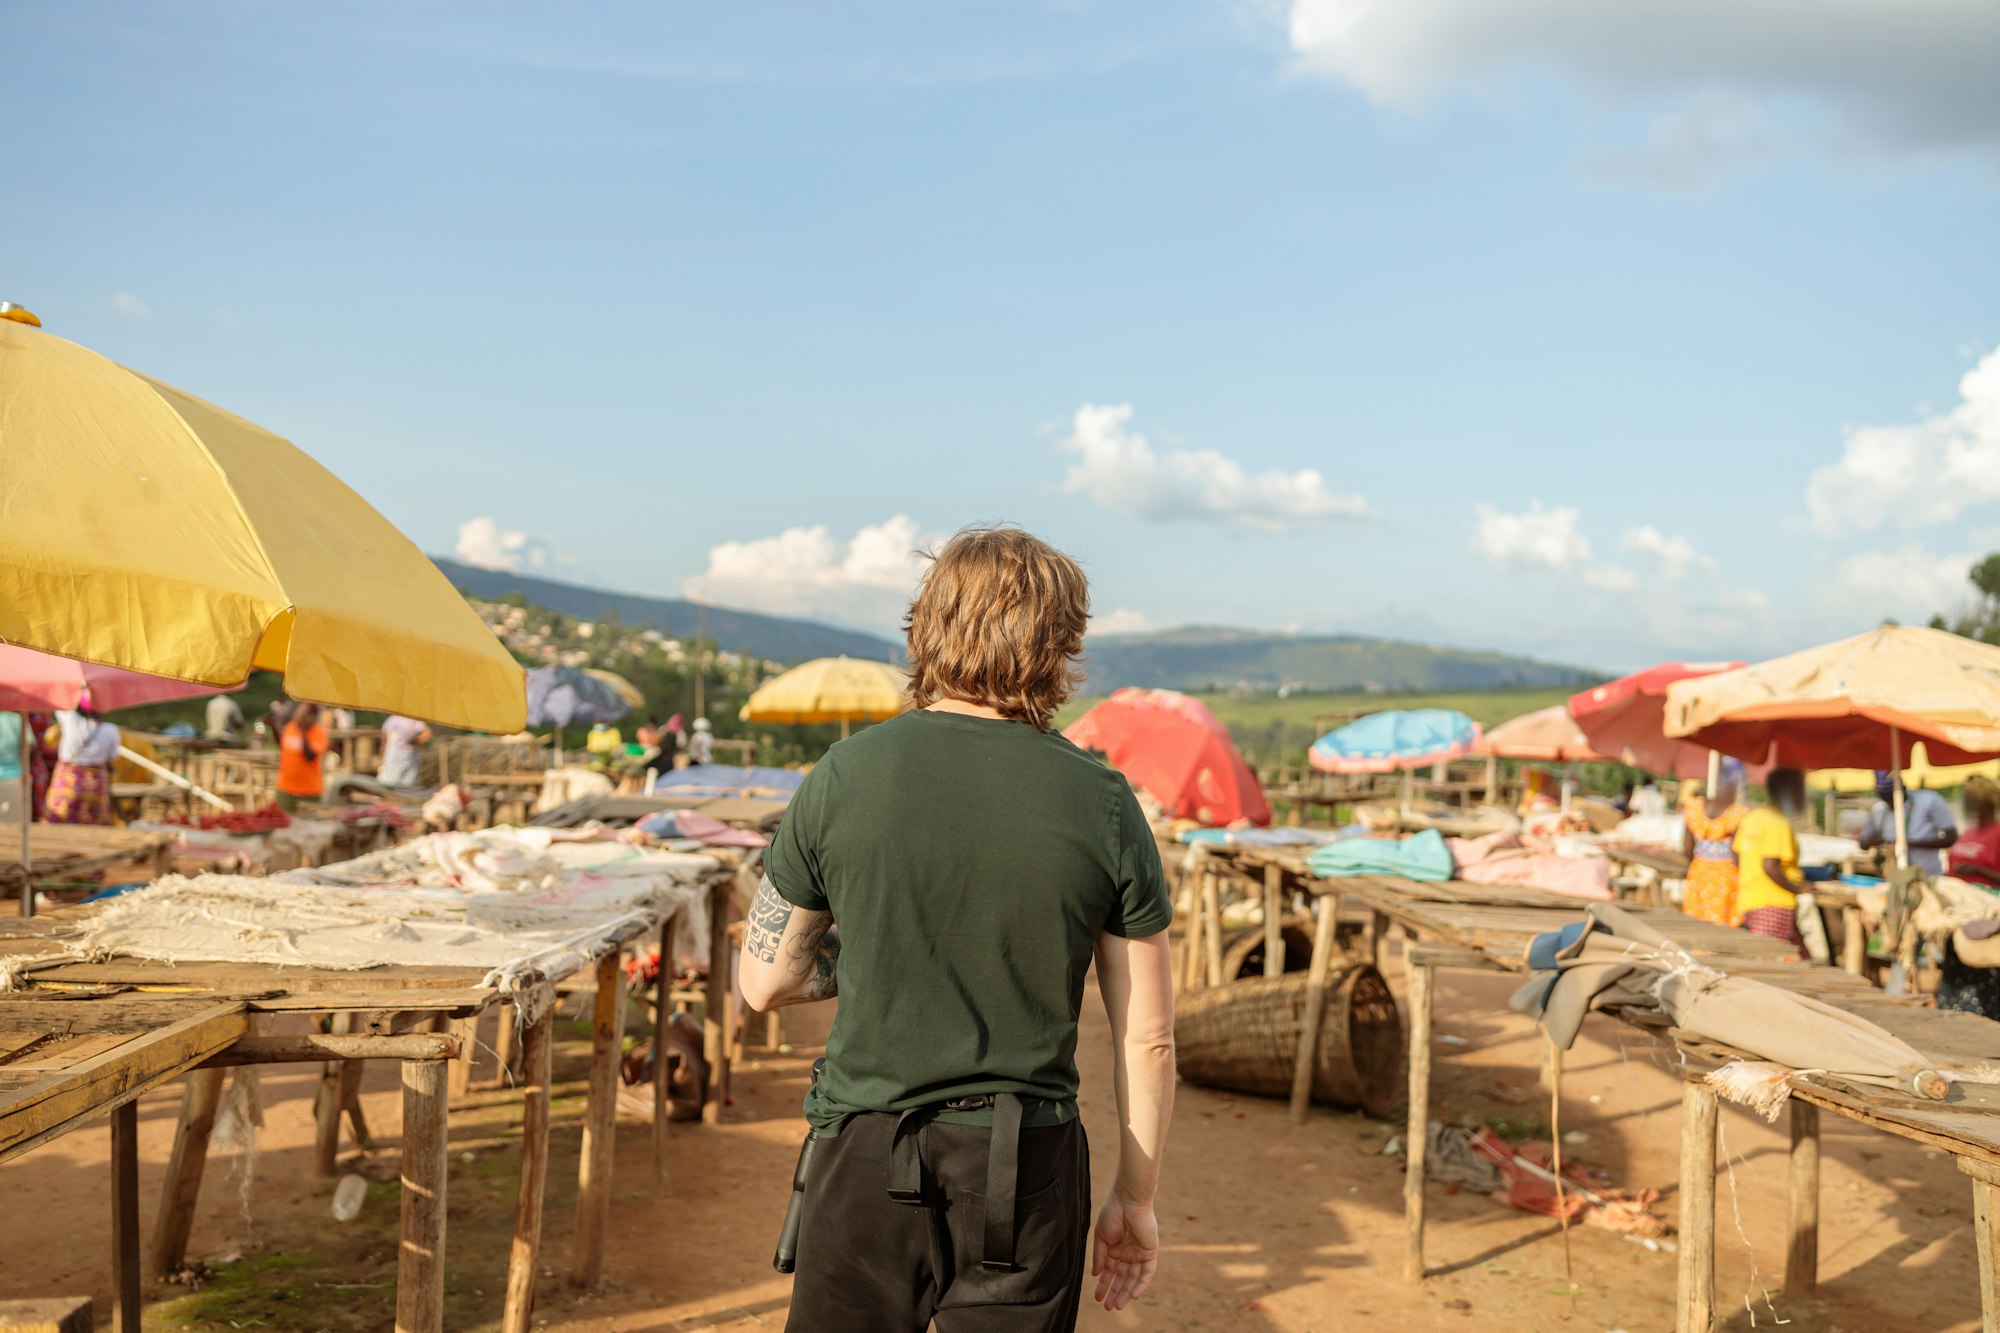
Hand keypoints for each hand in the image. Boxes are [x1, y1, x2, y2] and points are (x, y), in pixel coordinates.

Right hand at [1091, 1195, 1158, 1310]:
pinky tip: (1133, 1295)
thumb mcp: (1101, 1237)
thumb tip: (1095, 1275)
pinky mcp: (1150, 1252)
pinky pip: (1147, 1273)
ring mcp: (1139, 1254)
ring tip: (1117, 1305)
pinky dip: (1141, 1284)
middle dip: (1115, 1293)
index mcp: (1114, 1250)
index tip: (1097, 1298)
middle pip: (1121, 1279)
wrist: (1127, 1200)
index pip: (1109, 1273)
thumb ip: (1099, 1256)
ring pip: (1133, 1279)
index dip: (1103, 1286)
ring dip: (1126, 1292)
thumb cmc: (1112, 1214)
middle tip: (1108, 1307)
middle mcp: (1127, 1254)